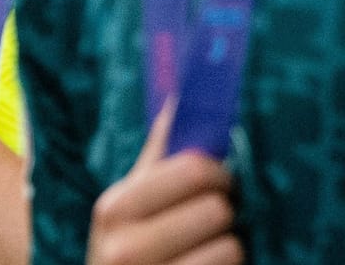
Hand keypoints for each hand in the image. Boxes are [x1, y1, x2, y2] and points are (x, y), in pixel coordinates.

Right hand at [87, 104, 242, 264]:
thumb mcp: (130, 203)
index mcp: (114, 208)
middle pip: (218, 210)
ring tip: (206, 256)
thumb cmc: (131, 249)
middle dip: (223, 218)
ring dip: (229, 252)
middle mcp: (125, 250)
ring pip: (230, 249)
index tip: (217, 185)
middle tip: (209, 227)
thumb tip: (179, 94)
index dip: (219, 175)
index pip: (196, 170)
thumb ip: (158, 153)